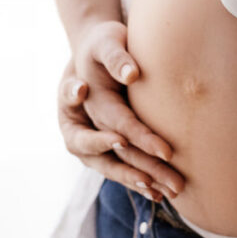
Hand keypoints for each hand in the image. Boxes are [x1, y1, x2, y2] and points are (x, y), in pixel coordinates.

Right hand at [58, 20, 184, 200]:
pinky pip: (122, 168)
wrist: (96, 50)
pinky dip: (141, 182)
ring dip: (141, 181)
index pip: (104, 126)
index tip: (146, 146)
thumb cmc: (102, 43)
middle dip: (137, 170)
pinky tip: (161, 195)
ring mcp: (91, 143)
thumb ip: (115, 57)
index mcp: (72, 108)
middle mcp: (78, 131)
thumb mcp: (105, 42)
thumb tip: (131, 74)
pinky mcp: (107, 147)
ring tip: (164, 192)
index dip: (125, 137)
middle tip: (163, 181)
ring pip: (114, 168)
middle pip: (107, 156)